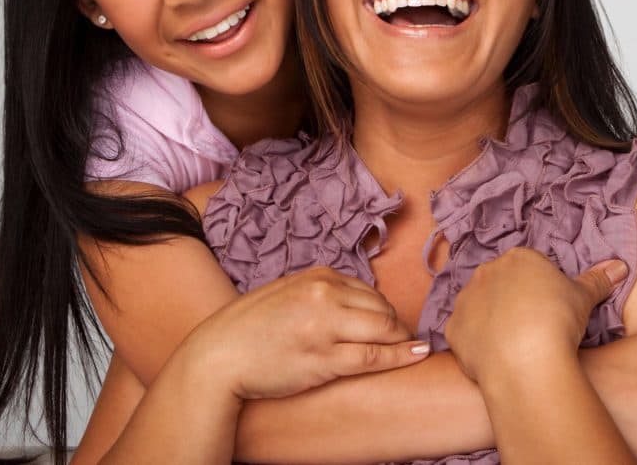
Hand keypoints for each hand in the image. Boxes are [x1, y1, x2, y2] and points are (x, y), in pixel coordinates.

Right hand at [182, 266, 430, 400]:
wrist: (218, 356)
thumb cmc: (249, 327)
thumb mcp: (287, 292)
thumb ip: (320, 291)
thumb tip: (355, 300)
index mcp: (318, 276)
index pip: (369, 291)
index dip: (382, 310)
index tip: (387, 323)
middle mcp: (325, 296)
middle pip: (382, 308)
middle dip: (395, 325)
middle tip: (401, 339)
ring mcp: (327, 328)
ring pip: (385, 330)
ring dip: (402, 340)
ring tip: (412, 347)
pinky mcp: (325, 360)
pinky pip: (375, 357)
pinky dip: (403, 356)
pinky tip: (419, 354)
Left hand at [445, 248, 627, 382]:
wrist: (524, 358)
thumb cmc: (557, 319)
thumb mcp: (584, 297)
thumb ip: (598, 280)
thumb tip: (620, 267)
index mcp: (518, 258)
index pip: (529, 267)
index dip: (541, 288)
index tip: (550, 308)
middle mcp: (486, 272)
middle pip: (501, 283)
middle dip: (513, 300)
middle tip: (534, 326)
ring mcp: (466, 299)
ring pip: (480, 306)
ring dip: (492, 319)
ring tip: (514, 344)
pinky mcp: (453, 329)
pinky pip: (464, 333)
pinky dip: (477, 343)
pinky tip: (495, 356)